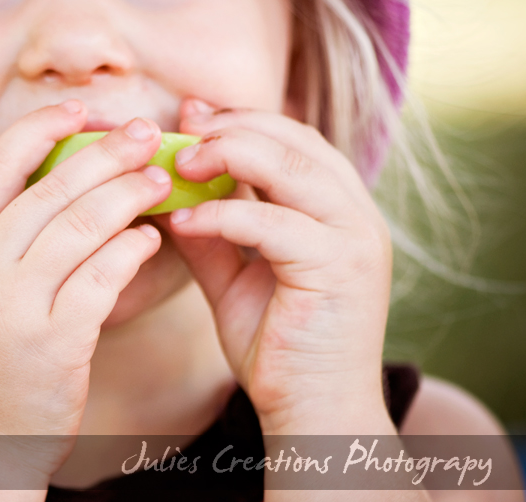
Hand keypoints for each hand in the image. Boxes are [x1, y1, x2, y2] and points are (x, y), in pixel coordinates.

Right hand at [0, 101, 171, 488]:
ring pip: (81, 226)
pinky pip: (103, 277)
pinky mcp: (53, 343)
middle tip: (146, 131)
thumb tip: (65, 185)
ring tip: (160, 179)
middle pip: (49, 189)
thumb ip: (3, 241)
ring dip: (129, 195)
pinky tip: (150, 239)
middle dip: (104, 153)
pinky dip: (132, 250)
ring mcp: (13, 306)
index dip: (39, 129)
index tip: (80, 109)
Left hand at [157, 100, 395, 435]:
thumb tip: (170, 197)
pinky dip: (223, 215)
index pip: (294, 139)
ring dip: (229, 155)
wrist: (312, 410)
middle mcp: (356, 214)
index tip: (191, 114)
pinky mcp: (341, 268)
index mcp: (336, 209)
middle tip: (180, 131)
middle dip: (231, 127)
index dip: (240, 120)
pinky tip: (184, 220)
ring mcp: (355, 238)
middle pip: (295, 140)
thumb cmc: (277, 346)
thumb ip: (210, 237)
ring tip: (179, 164)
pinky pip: (274, 223)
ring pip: (292, 167)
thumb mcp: (234, 279)